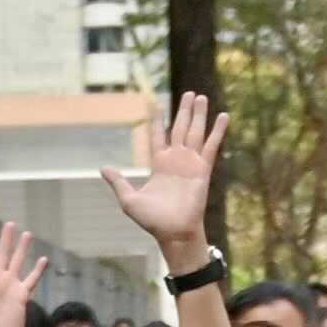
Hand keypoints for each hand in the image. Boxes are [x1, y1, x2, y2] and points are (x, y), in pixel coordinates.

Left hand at [107, 96, 222, 267]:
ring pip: (195, 132)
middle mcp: (176, 160)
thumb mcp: (129, 200)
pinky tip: (223, 116)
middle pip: (180, 128)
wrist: (173, 232)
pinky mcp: (203, 169)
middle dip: (184, 111)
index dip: (158, 120)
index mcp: (159, 164)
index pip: (159, 136)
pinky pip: (211, 146)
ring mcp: (191, 163)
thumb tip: (103, 169)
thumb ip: (118, 182)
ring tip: (201, 97)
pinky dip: (217, 131)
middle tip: (189, 94)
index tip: (158, 104)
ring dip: (199, 115)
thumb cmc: (152, 220)